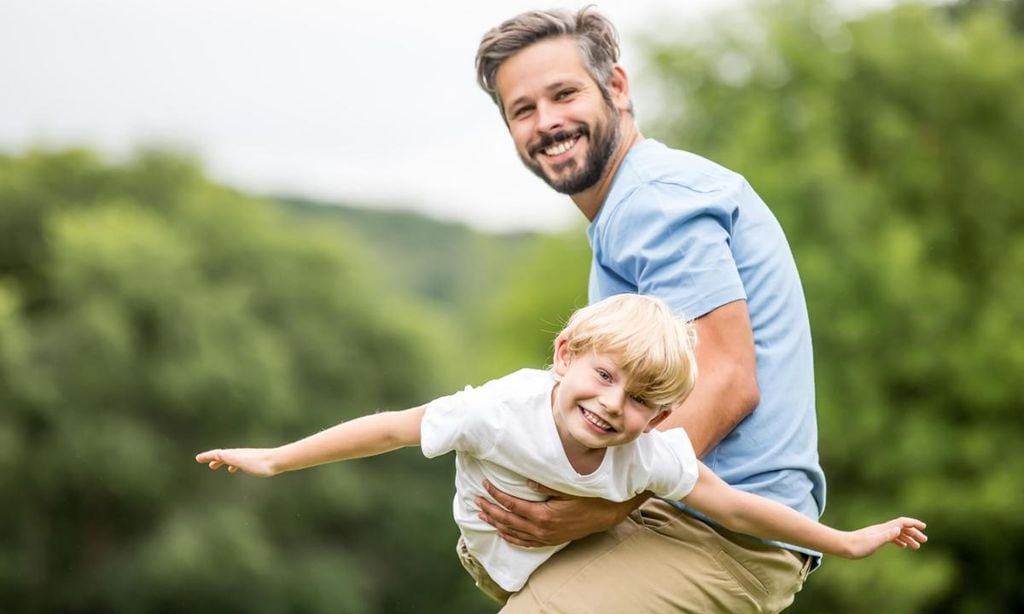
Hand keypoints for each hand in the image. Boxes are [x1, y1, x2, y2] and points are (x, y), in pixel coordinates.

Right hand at [195, 448, 277, 476]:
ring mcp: (246, 457)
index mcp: (235, 454)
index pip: (218, 454)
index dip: (207, 456)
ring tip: (213, 467)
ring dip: (219, 461)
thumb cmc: (261, 464)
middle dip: (210, 457)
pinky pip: (237, 462)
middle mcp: (239, 454)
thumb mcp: (243, 462)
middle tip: (200, 460)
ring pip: (229, 458)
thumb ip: (231, 458)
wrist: (278, 461)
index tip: (197, 458)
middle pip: (221, 454)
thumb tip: (217, 454)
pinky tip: (233, 469)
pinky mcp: (252, 461)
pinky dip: (231, 464)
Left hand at [476, 480, 644, 547]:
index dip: (496, 495)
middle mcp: (541, 529)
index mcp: (543, 515)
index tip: (484, 485)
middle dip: (490, 509)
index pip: (512, 505)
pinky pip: (525, 542)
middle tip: (476, 501)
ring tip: (482, 515)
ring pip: (514, 533)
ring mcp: (545, 537)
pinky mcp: (550, 540)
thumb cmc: (588, 497)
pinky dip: (511, 538)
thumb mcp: (567, 487)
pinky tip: (502, 533)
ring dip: (496, 523)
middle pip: (508, 520)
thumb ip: (545, 485)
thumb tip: (525, 480)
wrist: (606, 514)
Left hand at [843, 517, 927, 558]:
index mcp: (884, 528)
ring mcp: (878, 534)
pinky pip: (890, 538)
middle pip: (901, 527)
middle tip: (924, 541)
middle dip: (914, 532)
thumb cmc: (857, 545)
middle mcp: (882, 529)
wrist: (843, 546)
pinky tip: (902, 546)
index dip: (913, 523)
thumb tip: (898, 528)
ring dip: (908, 538)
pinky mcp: (874, 539)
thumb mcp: (874, 542)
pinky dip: (899, 540)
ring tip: (917, 547)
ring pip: (896, 533)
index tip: (924, 527)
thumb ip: (887, 536)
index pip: (902, 522)